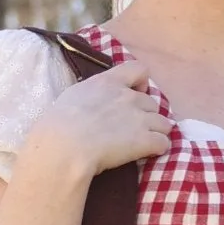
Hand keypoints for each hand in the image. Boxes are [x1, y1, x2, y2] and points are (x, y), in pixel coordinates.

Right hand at [26, 60, 171, 183]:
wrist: (66, 146)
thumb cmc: (59, 123)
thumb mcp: (73, 96)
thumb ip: (91, 95)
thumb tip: (93, 102)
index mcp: (109, 82)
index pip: (139, 70)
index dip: (141, 83)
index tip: (134, 93)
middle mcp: (128, 96)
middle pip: (152, 102)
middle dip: (147, 114)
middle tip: (135, 127)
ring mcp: (140, 118)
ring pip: (163, 123)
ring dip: (156, 131)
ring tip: (145, 143)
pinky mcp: (146, 141)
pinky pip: (164, 142)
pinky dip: (159, 148)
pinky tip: (149, 154)